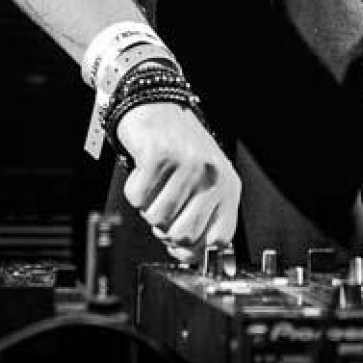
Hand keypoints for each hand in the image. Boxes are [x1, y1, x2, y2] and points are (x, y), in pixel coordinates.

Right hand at [116, 102, 240, 264]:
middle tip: (162, 206)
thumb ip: (201, 219)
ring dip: (148, 206)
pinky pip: (137, 197)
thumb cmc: (179, 150)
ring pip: (157, 218)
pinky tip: (143, 171)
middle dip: (165, 229)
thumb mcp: (202, 184)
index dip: (193, 250)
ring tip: (155, 184)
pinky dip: (134, 189)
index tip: (178, 243)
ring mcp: (187, 163)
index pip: (218, 241)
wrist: (158, 105)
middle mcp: (212, 174)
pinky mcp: (159, 154)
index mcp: (228, 187)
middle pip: (184, 235)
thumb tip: (190, 258)